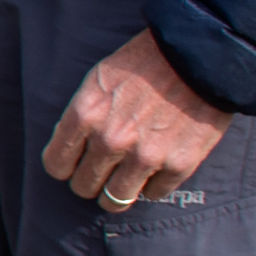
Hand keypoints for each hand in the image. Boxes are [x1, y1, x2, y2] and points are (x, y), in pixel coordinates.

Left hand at [42, 29, 234, 209]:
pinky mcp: (178, 165)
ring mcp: (145, 155)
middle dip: (91, 180)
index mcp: (86, 114)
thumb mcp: (99, 79)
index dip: (66, 166)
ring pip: (115, 200)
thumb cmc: (145, 63)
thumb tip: (71, 149)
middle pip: (84, 186)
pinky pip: (153, 194)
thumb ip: (83, 116)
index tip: (76, 163)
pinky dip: (154, 184)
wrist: (199, 55)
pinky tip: (157, 166)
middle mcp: (111, 139)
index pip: (56, 165)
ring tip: (127, 177)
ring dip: (118, 191)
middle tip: (105, 169)